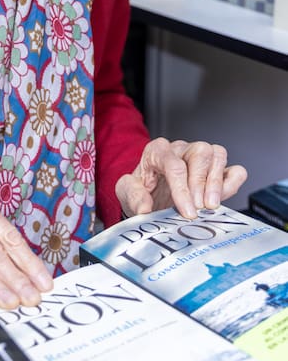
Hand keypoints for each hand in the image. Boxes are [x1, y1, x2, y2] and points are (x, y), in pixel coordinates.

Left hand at [115, 138, 246, 219]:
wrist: (149, 200)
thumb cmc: (140, 192)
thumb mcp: (126, 193)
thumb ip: (132, 196)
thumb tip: (144, 207)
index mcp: (157, 151)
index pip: (173, 163)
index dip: (182, 189)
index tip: (187, 211)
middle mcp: (180, 150)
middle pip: (199, 153)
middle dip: (200, 184)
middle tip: (198, 209)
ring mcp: (200, 158)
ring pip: (217, 154)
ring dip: (216, 182)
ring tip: (210, 206)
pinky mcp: (216, 171)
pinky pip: (233, 169)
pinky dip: (232, 182)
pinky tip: (222, 198)